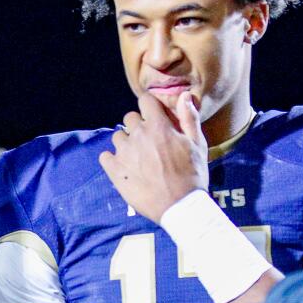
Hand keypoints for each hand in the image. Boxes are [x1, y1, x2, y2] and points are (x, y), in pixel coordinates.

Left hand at [98, 91, 208, 221]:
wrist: (180, 207)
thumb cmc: (192, 175)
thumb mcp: (198, 144)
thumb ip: (189, 118)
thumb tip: (185, 95)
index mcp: (158, 126)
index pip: (145, 101)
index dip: (150, 107)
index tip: (155, 117)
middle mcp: (137, 135)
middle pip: (130, 118)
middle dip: (139, 126)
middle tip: (150, 143)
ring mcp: (124, 153)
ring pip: (118, 136)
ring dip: (126, 143)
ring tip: (138, 158)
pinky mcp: (114, 170)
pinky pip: (104, 156)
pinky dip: (112, 160)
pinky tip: (125, 168)